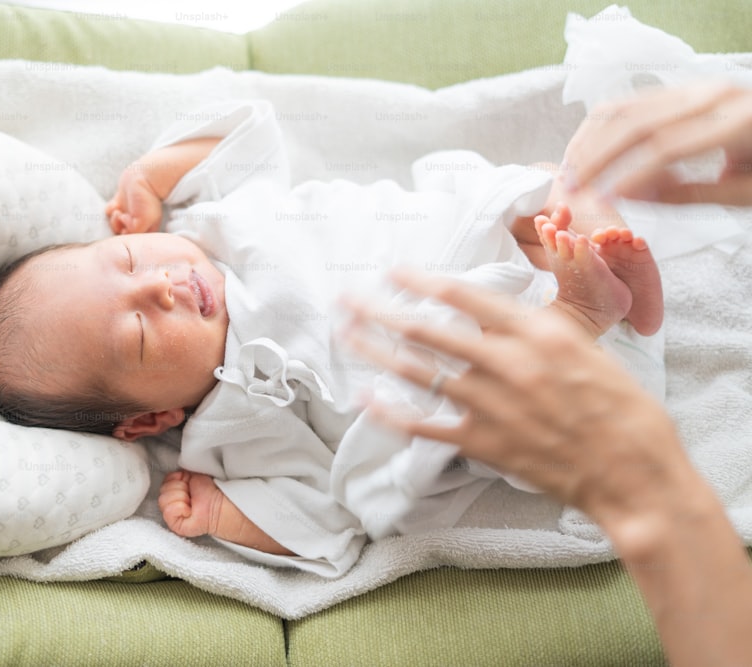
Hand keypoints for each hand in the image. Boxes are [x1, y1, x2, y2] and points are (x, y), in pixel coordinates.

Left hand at [105, 164, 162, 234]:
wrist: (144, 177)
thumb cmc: (147, 199)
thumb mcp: (145, 220)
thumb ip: (134, 231)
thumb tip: (123, 230)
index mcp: (145, 228)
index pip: (132, 241)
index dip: (126, 237)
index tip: (126, 228)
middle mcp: (136, 223)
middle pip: (121, 234)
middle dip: (118, 227)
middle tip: (121, 216)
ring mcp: (128, 213)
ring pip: (114, 224)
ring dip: (113, 218)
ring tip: (117, 210)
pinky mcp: (120, 204)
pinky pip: (109, 212)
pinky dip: (110, 209)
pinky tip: (115, 205)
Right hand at [158, 470, 223, 537]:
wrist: (217, 503)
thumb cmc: (206, 490)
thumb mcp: (189, 475)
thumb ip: (177, 474)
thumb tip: (171, 474)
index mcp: (171, 492)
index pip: (162, 483)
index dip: (176, 480)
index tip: (187, 483)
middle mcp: (168, 504)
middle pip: (162, 491)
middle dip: (180, 489)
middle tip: (190, 494)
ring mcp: (170, 516)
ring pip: (163, 500)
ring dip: (181, 498)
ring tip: (190, 502)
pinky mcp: (173, 525)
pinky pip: (168, 511)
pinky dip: (181, 508)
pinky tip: (189, 511)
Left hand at [341, 269, 681, 523]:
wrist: (632, 470)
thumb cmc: (620, 407)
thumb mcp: (586, 345)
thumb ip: (539, 326)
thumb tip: (498, 313)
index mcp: (536, 331)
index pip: (463, 296)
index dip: (421, 281)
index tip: (394, 272)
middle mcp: (505, 362)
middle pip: (426, 329)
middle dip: (380, 310)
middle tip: (348, 298)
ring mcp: (489, 404)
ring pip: (416, 371)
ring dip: (375, 351)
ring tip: (346, 335)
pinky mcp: (482, 442)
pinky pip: (424, 424)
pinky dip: (391, 412)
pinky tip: (364, 398)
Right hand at [562, 82, 751, 204]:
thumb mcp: (745, 194)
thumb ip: (687, 195)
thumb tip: (630, 197)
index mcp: (737, 122)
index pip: (666, 148)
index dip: (627, 176)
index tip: (599, 202)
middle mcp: (713, 96)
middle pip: (637, 122)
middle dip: (596, 158)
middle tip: (570, 190)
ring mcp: (697, 88)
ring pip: (626, 108)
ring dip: (590, 141)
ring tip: (569, 172)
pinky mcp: (685, 90)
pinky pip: (631, 103)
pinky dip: (601, 127)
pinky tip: (585, 151)